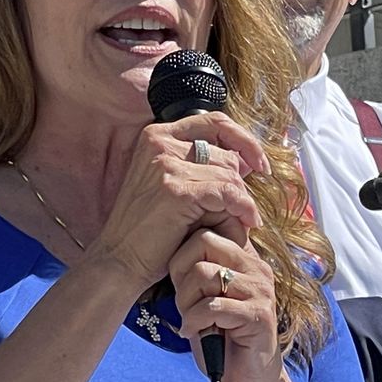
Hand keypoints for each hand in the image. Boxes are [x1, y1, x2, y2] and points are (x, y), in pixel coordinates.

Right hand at [87, 112, 270, 291]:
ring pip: (229, 173)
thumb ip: (203, 165)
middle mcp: (159, 142)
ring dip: (241, 200)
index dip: (244, 140)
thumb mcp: (172, 183)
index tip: (260, 163)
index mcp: (158, 135)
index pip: (215, 121)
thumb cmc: (150, 227)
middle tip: (242, 207)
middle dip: (240, 182)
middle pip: (225, 152)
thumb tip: (246, 160)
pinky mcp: (176, 189)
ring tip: (240, 220)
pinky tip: (247, 222)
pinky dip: (243, 208)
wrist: (121, 259)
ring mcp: (166, 163)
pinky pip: (228, 192)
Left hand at [170, 230, 314, 381]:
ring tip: (191, 319)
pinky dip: (194, 320)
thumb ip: (196, 271)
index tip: (181, 282)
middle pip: (203, 241)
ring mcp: (260, 290)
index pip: (205, 229)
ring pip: (203, 273)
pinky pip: (212, 306)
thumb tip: (168, 247)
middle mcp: (256, 268)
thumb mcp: (204, 297)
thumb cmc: (222, 338)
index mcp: (244, 258)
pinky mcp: (259, 315)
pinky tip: (194, 332)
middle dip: (181, 272)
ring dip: (186, 301)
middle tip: (184, 300)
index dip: (181, 254)